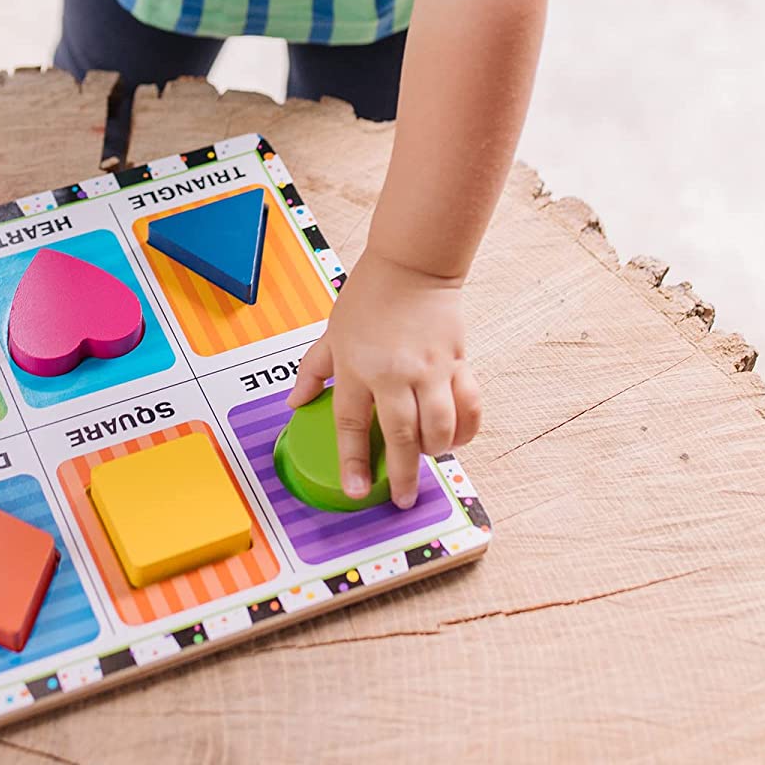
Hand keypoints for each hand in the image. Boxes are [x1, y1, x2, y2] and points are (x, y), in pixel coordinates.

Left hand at [286, 250, 481, 508]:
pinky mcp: (457, 362)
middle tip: (404, 499)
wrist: (411, 265)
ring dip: (434, 451)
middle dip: (403, 474)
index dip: (353, 461)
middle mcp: (395, 372)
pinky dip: (466, 428)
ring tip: (427, 459)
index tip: (357, 490)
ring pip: (439, 428)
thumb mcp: (331, 333)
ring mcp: (430, 368)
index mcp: (357, 366)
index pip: (352, 424)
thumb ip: (314, 371)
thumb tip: (295, 403)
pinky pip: (468, 406)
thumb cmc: (368, 296)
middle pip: (400, 436)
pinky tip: (456, 437)